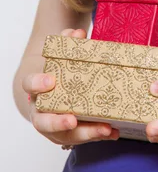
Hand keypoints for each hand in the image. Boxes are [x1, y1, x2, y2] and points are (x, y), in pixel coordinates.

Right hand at [23, 28, 119, 145]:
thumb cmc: (57, 72)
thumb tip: (78, 33)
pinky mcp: (69, 135)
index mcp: (36, 89)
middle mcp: (42, 111)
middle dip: (58, 122)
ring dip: (86, 133)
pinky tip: (114, 132)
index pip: (30, 85)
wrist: (52, 92)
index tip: (51, 81)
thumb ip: (68, 42)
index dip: (38, 83)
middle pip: (44, 122)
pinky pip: (83, 137)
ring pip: (66, 135)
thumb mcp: (61, 55)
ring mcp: (54, 126)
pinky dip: (98, 135)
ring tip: (105, 129)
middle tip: (72, 120)